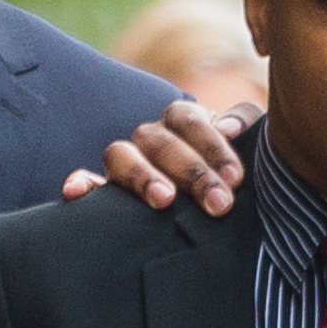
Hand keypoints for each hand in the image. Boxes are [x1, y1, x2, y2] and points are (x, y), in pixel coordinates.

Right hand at [59, 99, 258, 213]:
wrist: (218, 207)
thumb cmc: (234, 171)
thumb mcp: (251, 144)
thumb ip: (247, 122)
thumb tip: (230, 127)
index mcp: (183, 122)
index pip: (189, 120)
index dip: (212, 146)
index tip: (235, 178)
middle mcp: (152, 138)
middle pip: (159, 141)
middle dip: (192, 172)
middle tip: (219, 204)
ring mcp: (128, 162)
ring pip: (120, 154)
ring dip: (142, 175)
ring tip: (165, 200)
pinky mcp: (108, 190)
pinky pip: (87, 180)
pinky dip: (81, 183)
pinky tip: (75, 192)